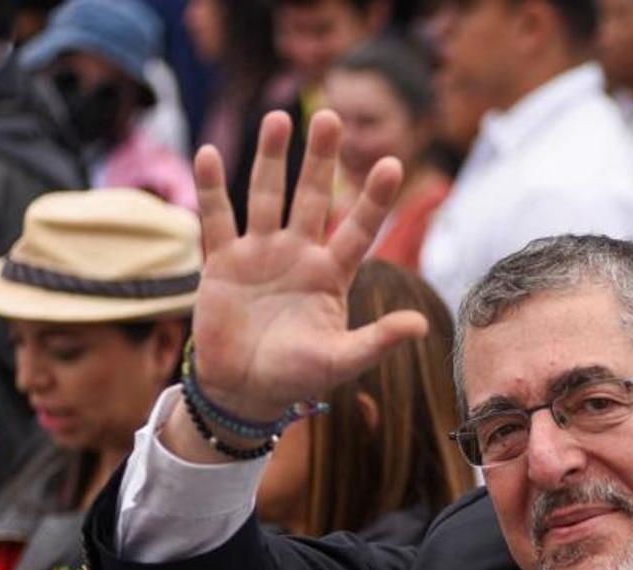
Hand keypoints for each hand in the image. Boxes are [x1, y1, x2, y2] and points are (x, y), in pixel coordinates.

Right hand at [190, 110, 427, 421]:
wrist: (245, 390)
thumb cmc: (297, 376)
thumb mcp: (341, 360)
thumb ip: (378, 341)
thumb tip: (422, 326)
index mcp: (331, 274)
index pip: (358, 229)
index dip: (373, 199)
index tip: (392, 163)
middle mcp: (298, 255)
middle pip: (311, 197)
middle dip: (320, 159)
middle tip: (331, 117)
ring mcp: (260, 254)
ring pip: (266, 196)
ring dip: (271, 158)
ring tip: (279, 119)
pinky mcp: (222, 262)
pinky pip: (217, 219)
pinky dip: (212, 188)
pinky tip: (210, 154)